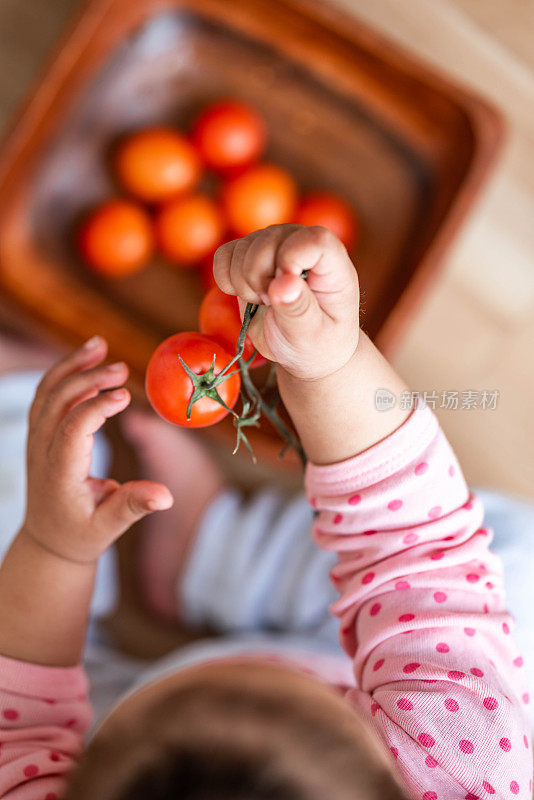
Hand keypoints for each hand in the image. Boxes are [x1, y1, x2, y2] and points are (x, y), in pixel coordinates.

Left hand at [22, 336, 172, 563]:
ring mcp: (36, 439)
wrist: (50, 539)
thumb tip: (166, 495)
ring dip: (72, 366)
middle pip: (58, 403)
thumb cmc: (83, 532)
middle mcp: (42, 451)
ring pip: (47, 392)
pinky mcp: (39, 432)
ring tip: (99, 344)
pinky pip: (46, 394)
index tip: (124, 395)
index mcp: (60, 473)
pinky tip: (87, 358)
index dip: (96, 409)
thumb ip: (135, 505)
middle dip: (88, 380)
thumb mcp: (110, 525)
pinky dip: (64, 371)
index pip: (72, 431)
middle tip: (121, 368)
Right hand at [213, 224, 359, 380]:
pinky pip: (223, 256)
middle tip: (274, 306)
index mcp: (332, 262)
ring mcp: (274, 243)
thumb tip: (284, 282)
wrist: (300, 348)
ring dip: (243, 284)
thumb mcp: (312, 336)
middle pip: (267, 241)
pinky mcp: (248, 252)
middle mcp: (302, 243)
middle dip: (260, 280)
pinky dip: (227, 280)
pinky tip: (248, 296)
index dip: (292, 261)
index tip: (285, 292)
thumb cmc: (314, 343)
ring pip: (241, 248)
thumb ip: (299, 310)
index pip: (314, 240)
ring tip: (264, 303)